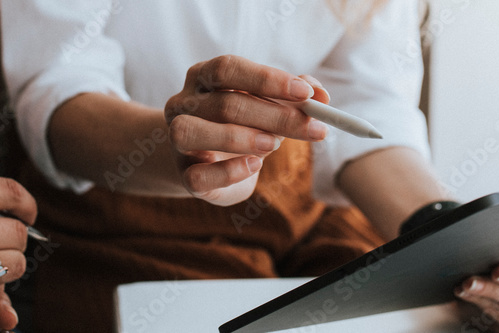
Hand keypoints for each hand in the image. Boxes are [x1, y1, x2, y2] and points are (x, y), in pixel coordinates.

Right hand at [164, 54, 329, 205]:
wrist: (206, 162)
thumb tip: (321, 96)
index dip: (267, 79)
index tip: (305, 94)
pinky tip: (254, 166)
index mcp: (203, 77)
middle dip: (275, 116)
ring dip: (241, 138)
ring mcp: (178, 140)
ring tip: (275, 145)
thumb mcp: (268, 106)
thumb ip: (293, 97)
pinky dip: (230, 171)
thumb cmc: (241, 125)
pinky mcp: (184, 175)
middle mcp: (183, 103)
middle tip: (313, 127)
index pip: (228, 68)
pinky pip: (198, 175)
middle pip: (224, 104)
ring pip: (192, 132)